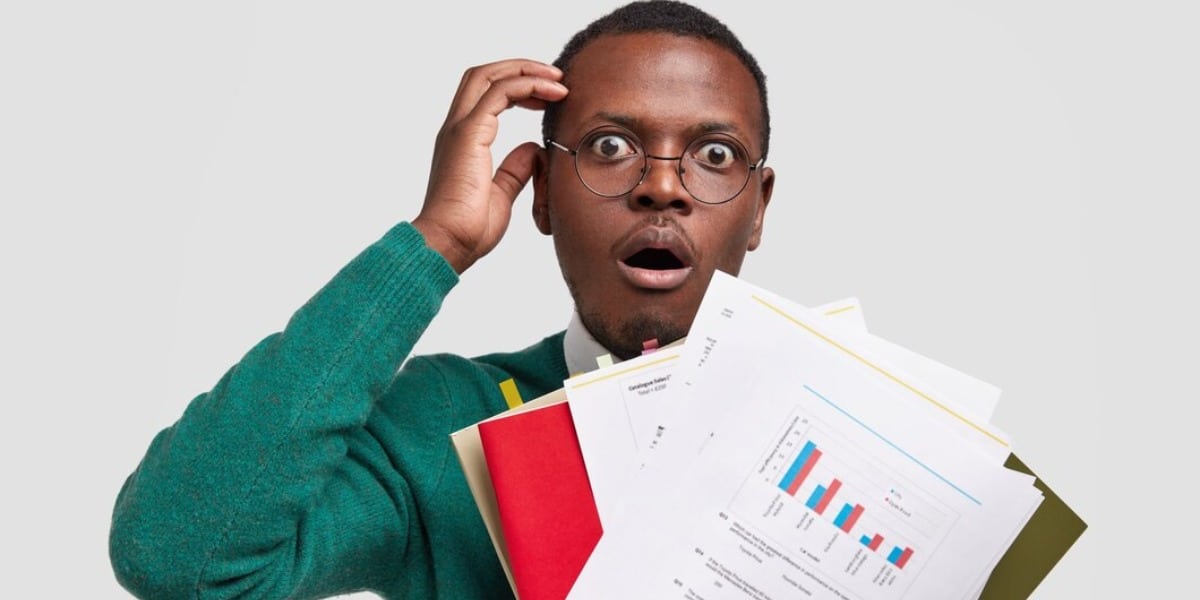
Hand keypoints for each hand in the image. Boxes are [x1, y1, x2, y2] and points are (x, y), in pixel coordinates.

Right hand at [412, 59, 567, 273]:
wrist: (448, 244)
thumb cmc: (469, 230)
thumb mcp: (501, 194)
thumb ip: (514, 170)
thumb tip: (532, 150)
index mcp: (462, 141)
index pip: (485, 94)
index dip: (518, 86)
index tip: (548, 96)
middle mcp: (456, 129)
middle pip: (483, 75)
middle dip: (521, 68)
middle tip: (556, 78)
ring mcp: (460, 129)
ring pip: (489, 76)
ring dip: (527, 71)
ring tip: (558, 81)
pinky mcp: (469, 134)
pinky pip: (499, 93)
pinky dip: (527, 85)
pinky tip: (552, 94)